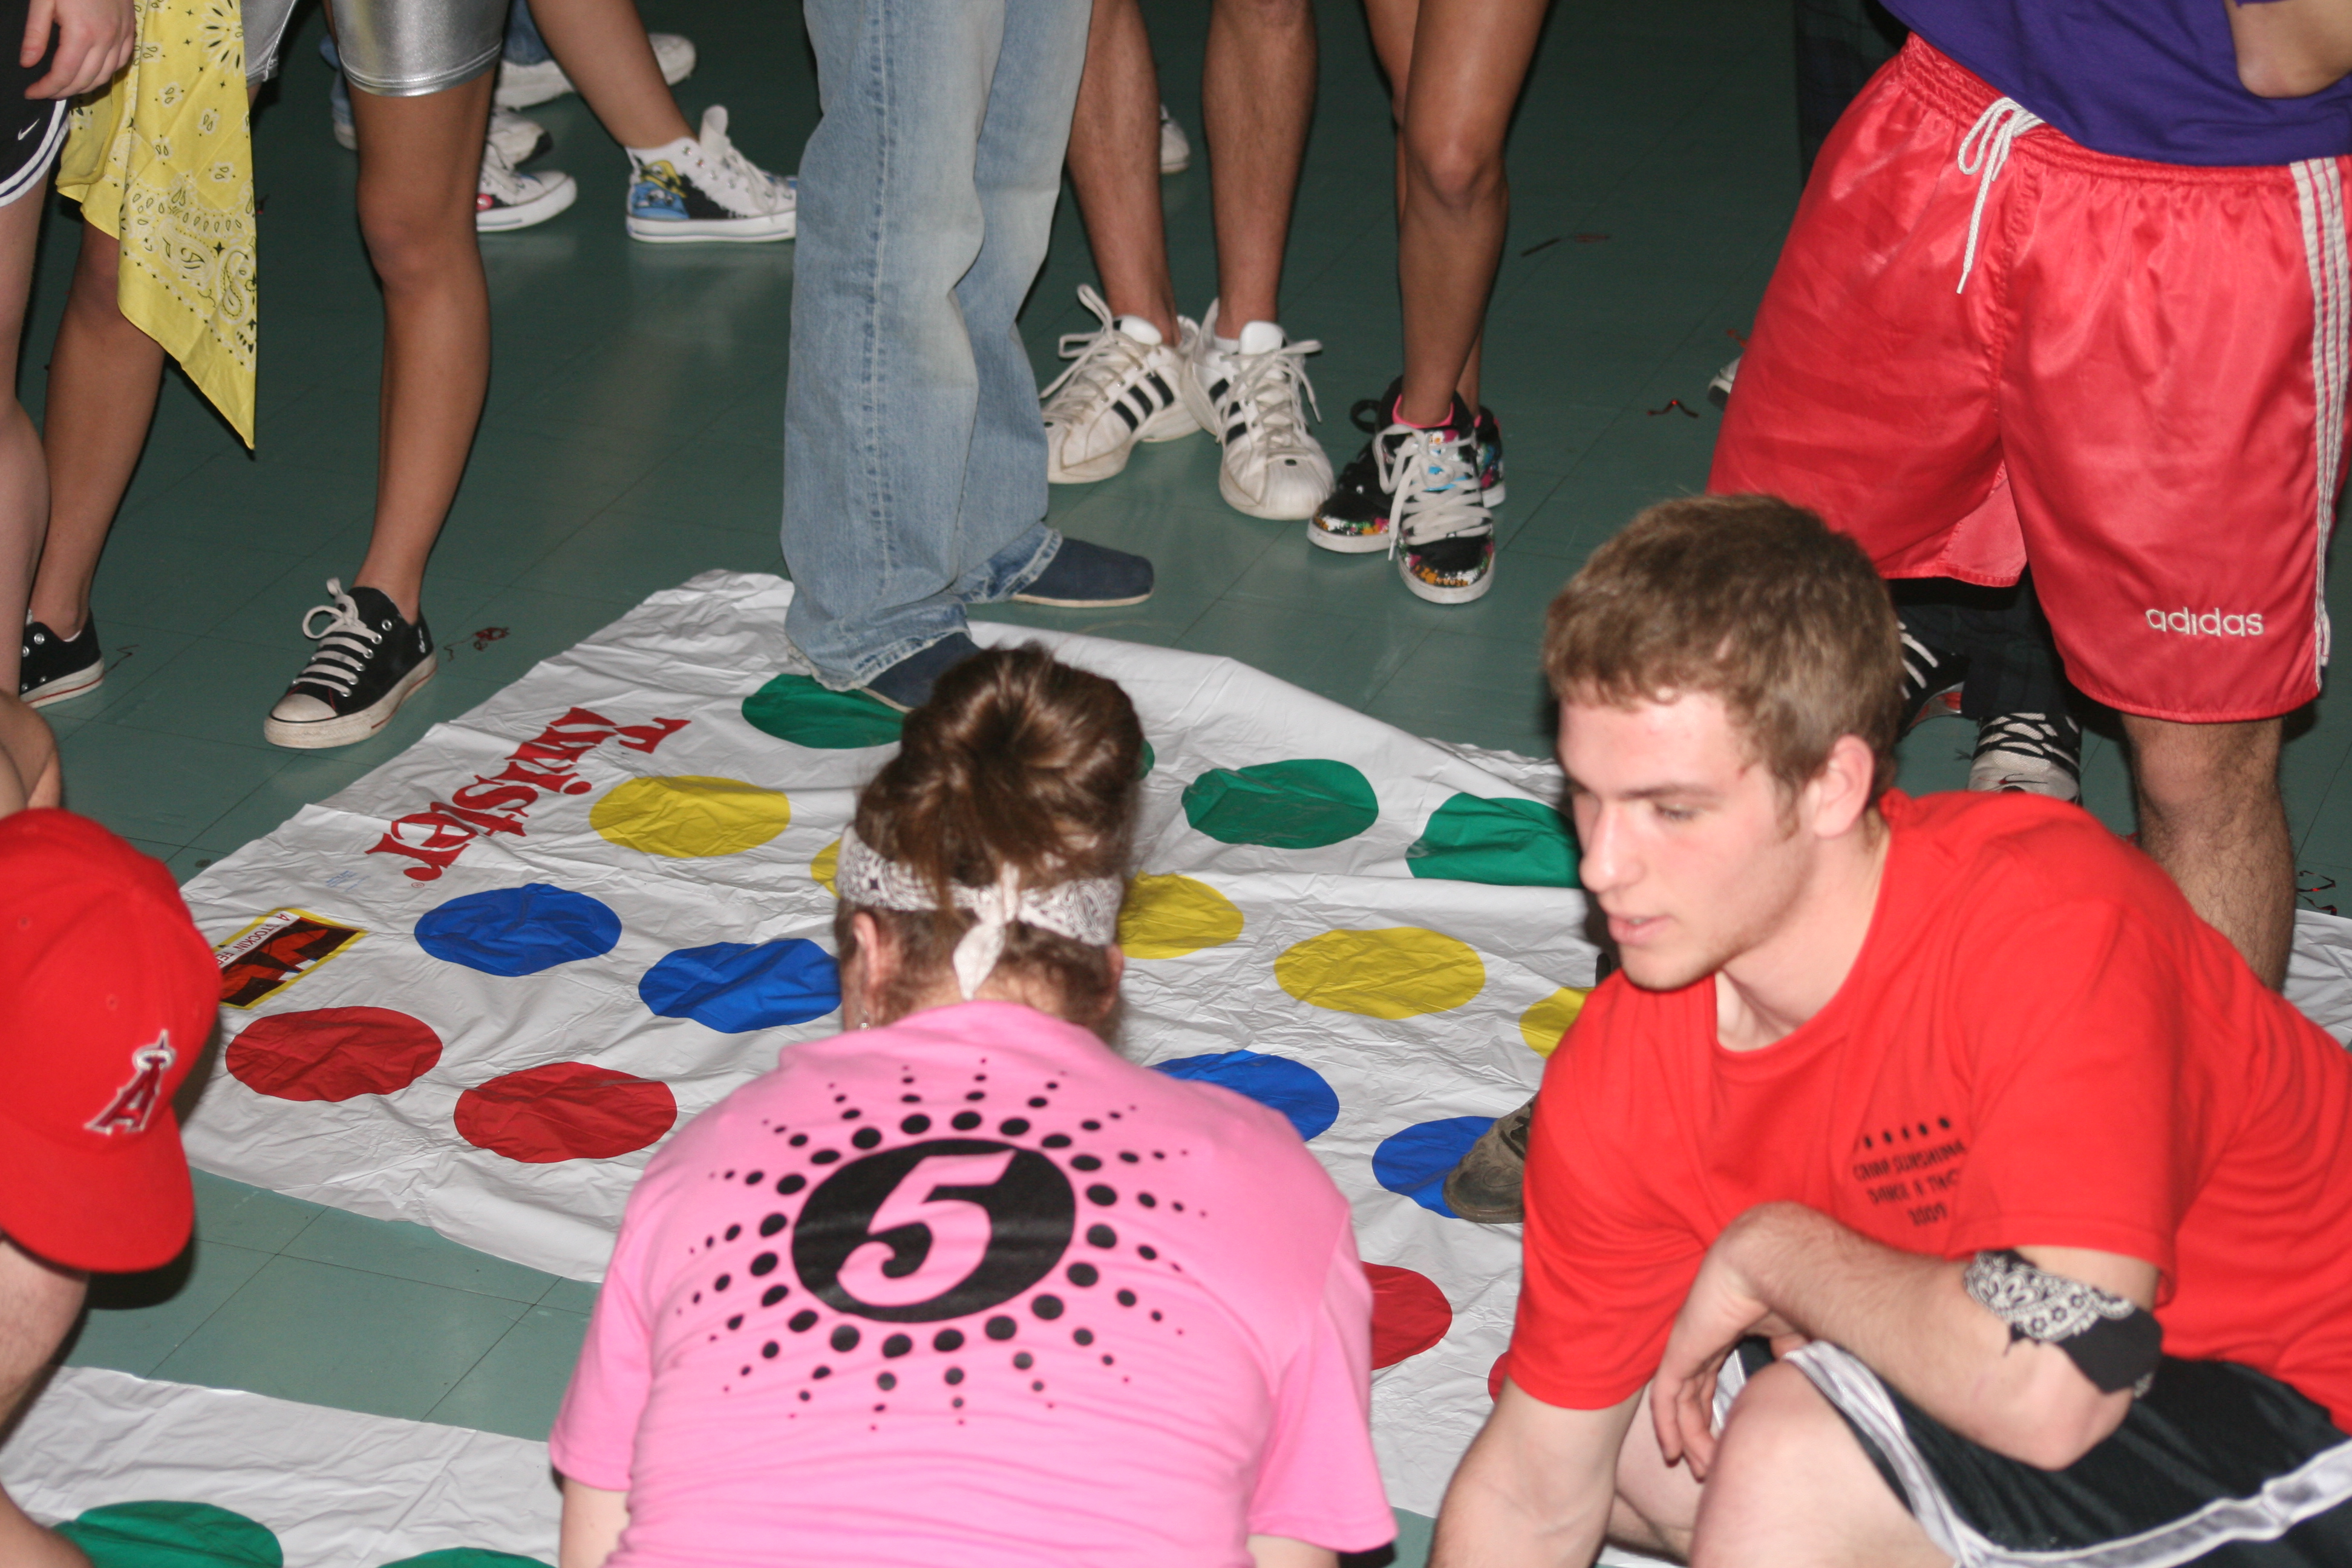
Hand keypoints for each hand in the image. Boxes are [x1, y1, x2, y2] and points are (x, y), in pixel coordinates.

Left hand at [22, 0, 131, 99]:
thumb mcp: (42, 0)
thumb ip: (35, 34)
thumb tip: (28, 63)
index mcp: (82, 33)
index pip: (65, 74)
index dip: (47, 88)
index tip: (32, 92)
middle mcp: (106, 41)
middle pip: (85, 80)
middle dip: (63, 91)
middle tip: (45, 92)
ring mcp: (121, 37)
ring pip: (104, 76)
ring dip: (84, 86)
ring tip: (65, 86)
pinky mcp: (130, 32)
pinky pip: (120, 63)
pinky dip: (105, 74)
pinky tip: (91, 73)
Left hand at [1649, 1211, 1796, 1479]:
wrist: (1776, 1259)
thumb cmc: (1795, 1289)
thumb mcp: (1799, 1335)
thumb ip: (1792, 1360)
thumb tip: (1794, 1384)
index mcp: (1729, 1331)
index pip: (1713, 1378)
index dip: (1718, 1411)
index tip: (1728, 1442)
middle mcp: (1704, 1338)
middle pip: (1695, 1395)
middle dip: (1700, 1434)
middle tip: (1709, 1468)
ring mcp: (1689, 1343)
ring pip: (1679, 1401)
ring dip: (1687, 1438)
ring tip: (1698, 1470)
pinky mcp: (1680, 1348)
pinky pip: (1666, 1395)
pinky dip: (1666, 1424)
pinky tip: (1672, 1451)